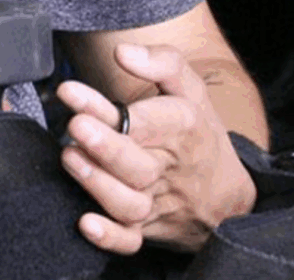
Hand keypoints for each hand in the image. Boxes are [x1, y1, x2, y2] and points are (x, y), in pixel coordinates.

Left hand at [57, 43, 256, 254]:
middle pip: (137, 165)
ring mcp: (157, 202)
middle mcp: (168, 169)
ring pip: (130, 203)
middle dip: (105, 147)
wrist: (225, 190)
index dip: (105, 107)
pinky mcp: (147, 229)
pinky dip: (110, 238)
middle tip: (74, 127)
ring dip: (98, 185)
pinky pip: (131, 242)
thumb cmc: (196, 128)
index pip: (143, 121)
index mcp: (181, 130)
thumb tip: (122, 52)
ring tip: (69, 159)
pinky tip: (86, 224)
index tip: (69, 90)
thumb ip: (160, 63)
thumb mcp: (189, 87)